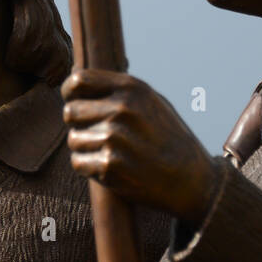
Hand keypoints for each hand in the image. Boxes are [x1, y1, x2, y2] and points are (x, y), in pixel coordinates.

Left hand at [62, 68, 221, 224]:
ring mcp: (114, 137)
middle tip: (98, 134)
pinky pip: (78, 162)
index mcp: (132, 88)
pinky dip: (89, 167)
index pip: (78, 81)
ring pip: (73, 139)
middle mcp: (122, 109)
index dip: (70, 93)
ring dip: (86, 149)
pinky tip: (112, 168)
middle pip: (70, 112)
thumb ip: (119, 90)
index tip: (74, 101)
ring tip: (112, 153)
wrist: (191, 181)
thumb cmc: (169, 139)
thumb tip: (78, 80)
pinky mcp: (109, 164)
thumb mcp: (152, 102)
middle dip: (78, 124)